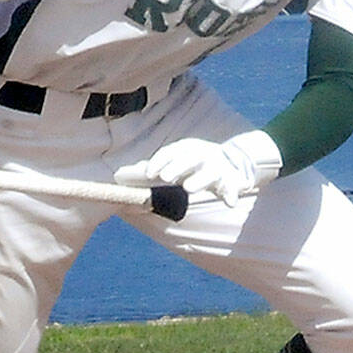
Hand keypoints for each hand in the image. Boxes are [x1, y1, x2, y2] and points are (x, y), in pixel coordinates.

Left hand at [113, 130, 282, 206]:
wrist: (235, 160)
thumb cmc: (193, 164)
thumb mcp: (173, 164)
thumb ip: (147, 171)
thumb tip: (117, 176)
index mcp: (186, 150)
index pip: (171, 152)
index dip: (160, 161)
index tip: (149, 173)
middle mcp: (202, 155)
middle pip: (190, 159)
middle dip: (178, 167)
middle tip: (165, 178)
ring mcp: (219, 168)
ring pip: (210, 172)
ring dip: (200, 179)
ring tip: (189, 188)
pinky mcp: (234, 180)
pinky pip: (233, 188)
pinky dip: (232, 194)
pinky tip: (229, 203)